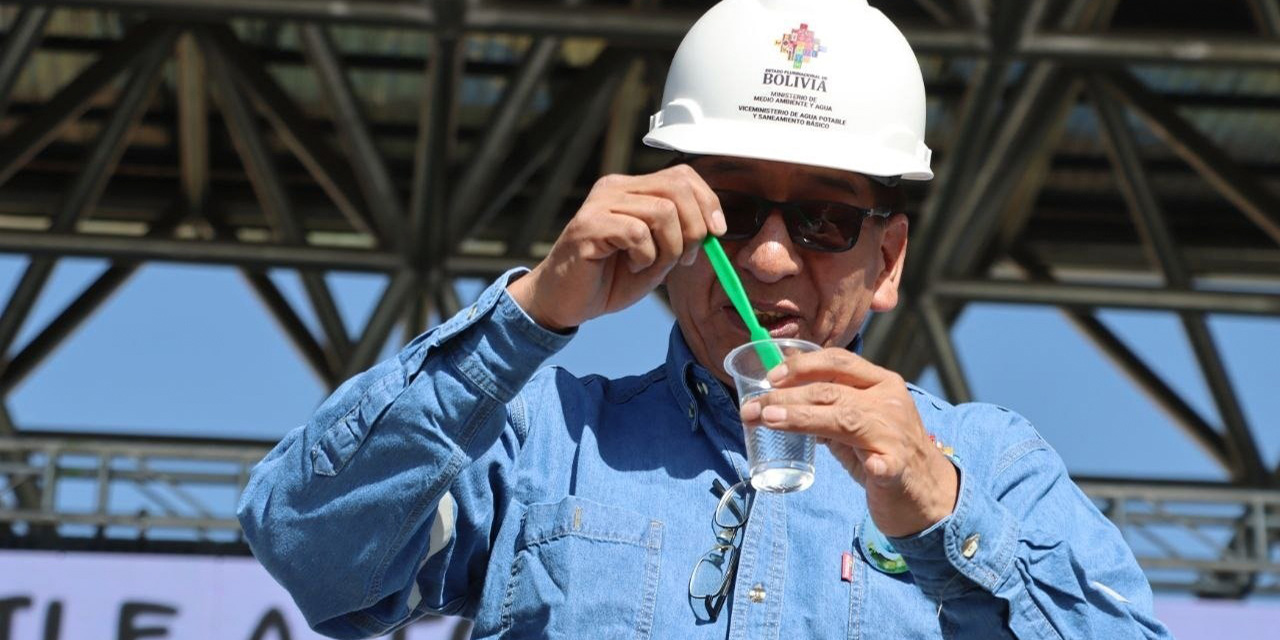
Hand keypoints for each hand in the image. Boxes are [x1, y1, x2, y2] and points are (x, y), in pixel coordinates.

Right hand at [506, 165, 726, 331]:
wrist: (566, 301)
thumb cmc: (609, 279)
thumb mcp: (657, 255)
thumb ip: (681, 236)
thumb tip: (715, 227)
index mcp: (632, 189)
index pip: (682, 176)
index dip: (708, 202)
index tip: (716, 233)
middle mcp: (615, 188)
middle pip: (677, 187)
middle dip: (694, 228)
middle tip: (682, 258)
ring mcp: (600, 204)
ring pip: (662, 211)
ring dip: (669, 247)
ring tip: (651, 265)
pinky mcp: (588, 226)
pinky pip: (637, 233)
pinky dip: (645, 256)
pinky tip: (631, 266)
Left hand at [739, 349, 957, 536]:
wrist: (929, 494)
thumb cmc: (886, 453)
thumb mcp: (857, 424)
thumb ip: (828, 412)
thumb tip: (781, 403)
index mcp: (881, 383)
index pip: (838, 361)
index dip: (801, 365)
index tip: (770, 377)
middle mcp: (890, 402)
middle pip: (830, 391)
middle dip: (784, 397)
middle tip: (750, 408)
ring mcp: (896, 434)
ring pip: (844, 419)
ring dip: (802, 419)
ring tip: (769, 419)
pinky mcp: (901, 467)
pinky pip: (888, 463)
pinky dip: (877, 464)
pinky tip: (869, 466)